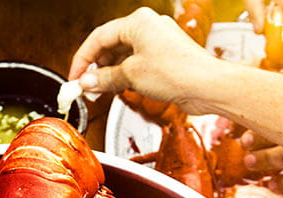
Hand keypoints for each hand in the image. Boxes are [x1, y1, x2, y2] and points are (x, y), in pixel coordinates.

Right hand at [68, 7, 223, 114]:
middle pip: (110, 45)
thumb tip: (87, 82)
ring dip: (110, 73)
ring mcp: (158, 41)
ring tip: (99, 90)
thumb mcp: (131, 76)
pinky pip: (136, 63)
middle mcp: (148, 27)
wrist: (207, 86)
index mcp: (138, 22)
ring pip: (123, 55)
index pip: (99, 37)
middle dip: (96, 67)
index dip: (82, 59)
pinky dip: (124, 75)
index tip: (74, 76)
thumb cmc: (179, 72)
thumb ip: (104, 78)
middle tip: (84, 85)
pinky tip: (117, 88)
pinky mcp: (164, 56)